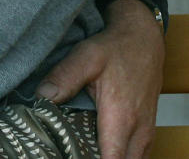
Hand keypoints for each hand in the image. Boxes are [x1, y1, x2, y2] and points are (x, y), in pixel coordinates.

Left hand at [35, 0, 163, 158]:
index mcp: (121, 117)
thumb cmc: (115, 48)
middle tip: (70, 150)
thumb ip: (64, 78)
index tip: (69, 154)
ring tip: (80, 150)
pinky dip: (121, 156)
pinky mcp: (147, 131)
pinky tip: (98, 149)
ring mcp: (146, 133)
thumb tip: (41, 97)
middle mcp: (138, 131)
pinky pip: (137, 155)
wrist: (143, 40)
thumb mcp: (86, 56)